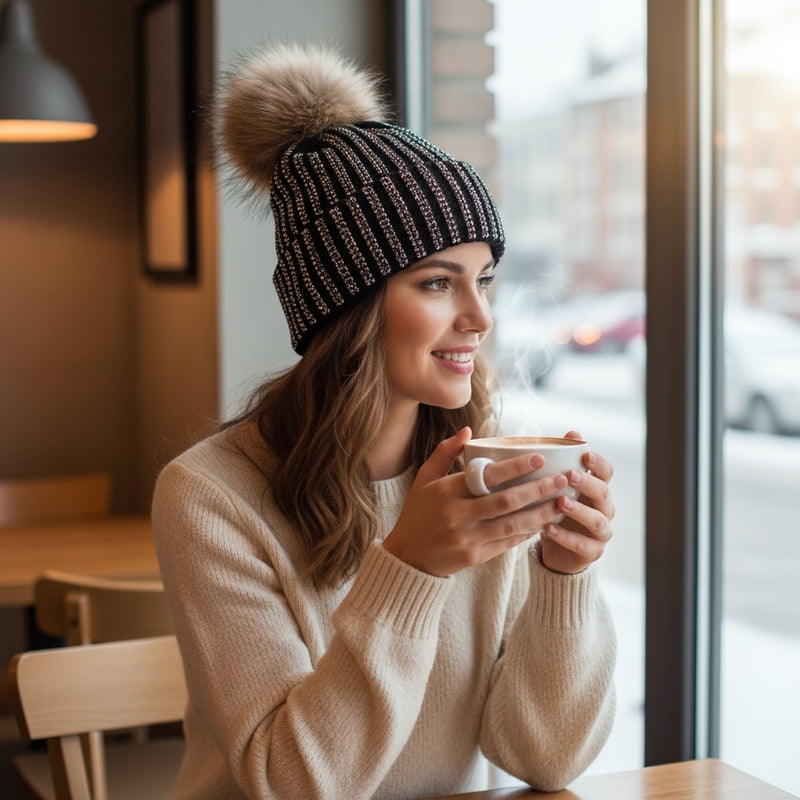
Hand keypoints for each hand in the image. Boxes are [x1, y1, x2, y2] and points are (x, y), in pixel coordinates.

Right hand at [382, 427, 566, 576]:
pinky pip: (507, 543)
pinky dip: (527, 532)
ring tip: (562, 502)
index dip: (516, 467)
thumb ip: (445, 453)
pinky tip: (544, 522)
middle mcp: (457, 515)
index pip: (487, 477)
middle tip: (562, 478)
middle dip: (538, 489)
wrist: (407, 558)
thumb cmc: (418, 513)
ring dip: (540, 513)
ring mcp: (467, 538)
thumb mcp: (424, 479)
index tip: (540, 457)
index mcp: (446, 491)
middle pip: (506, 501)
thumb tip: (468, 431)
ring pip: (512, 524)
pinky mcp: (474, 558)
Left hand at [538, 430, 614, 574]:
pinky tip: (548, 528)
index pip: (607, 472)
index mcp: (598, 489)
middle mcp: (604, 509)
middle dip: (588, 483)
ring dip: (579, 510)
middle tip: (570, 475)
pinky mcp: (592, 552)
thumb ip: (565, 461)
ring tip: (560, 502)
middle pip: (604, 493)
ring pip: (596, 520)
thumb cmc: (558, 509)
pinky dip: (565, 537)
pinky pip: (582, 545)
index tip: (585, 454)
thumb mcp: (558, 486)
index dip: (599, 463)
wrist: (557, 549)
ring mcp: (601, 532)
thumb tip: (573, 431)